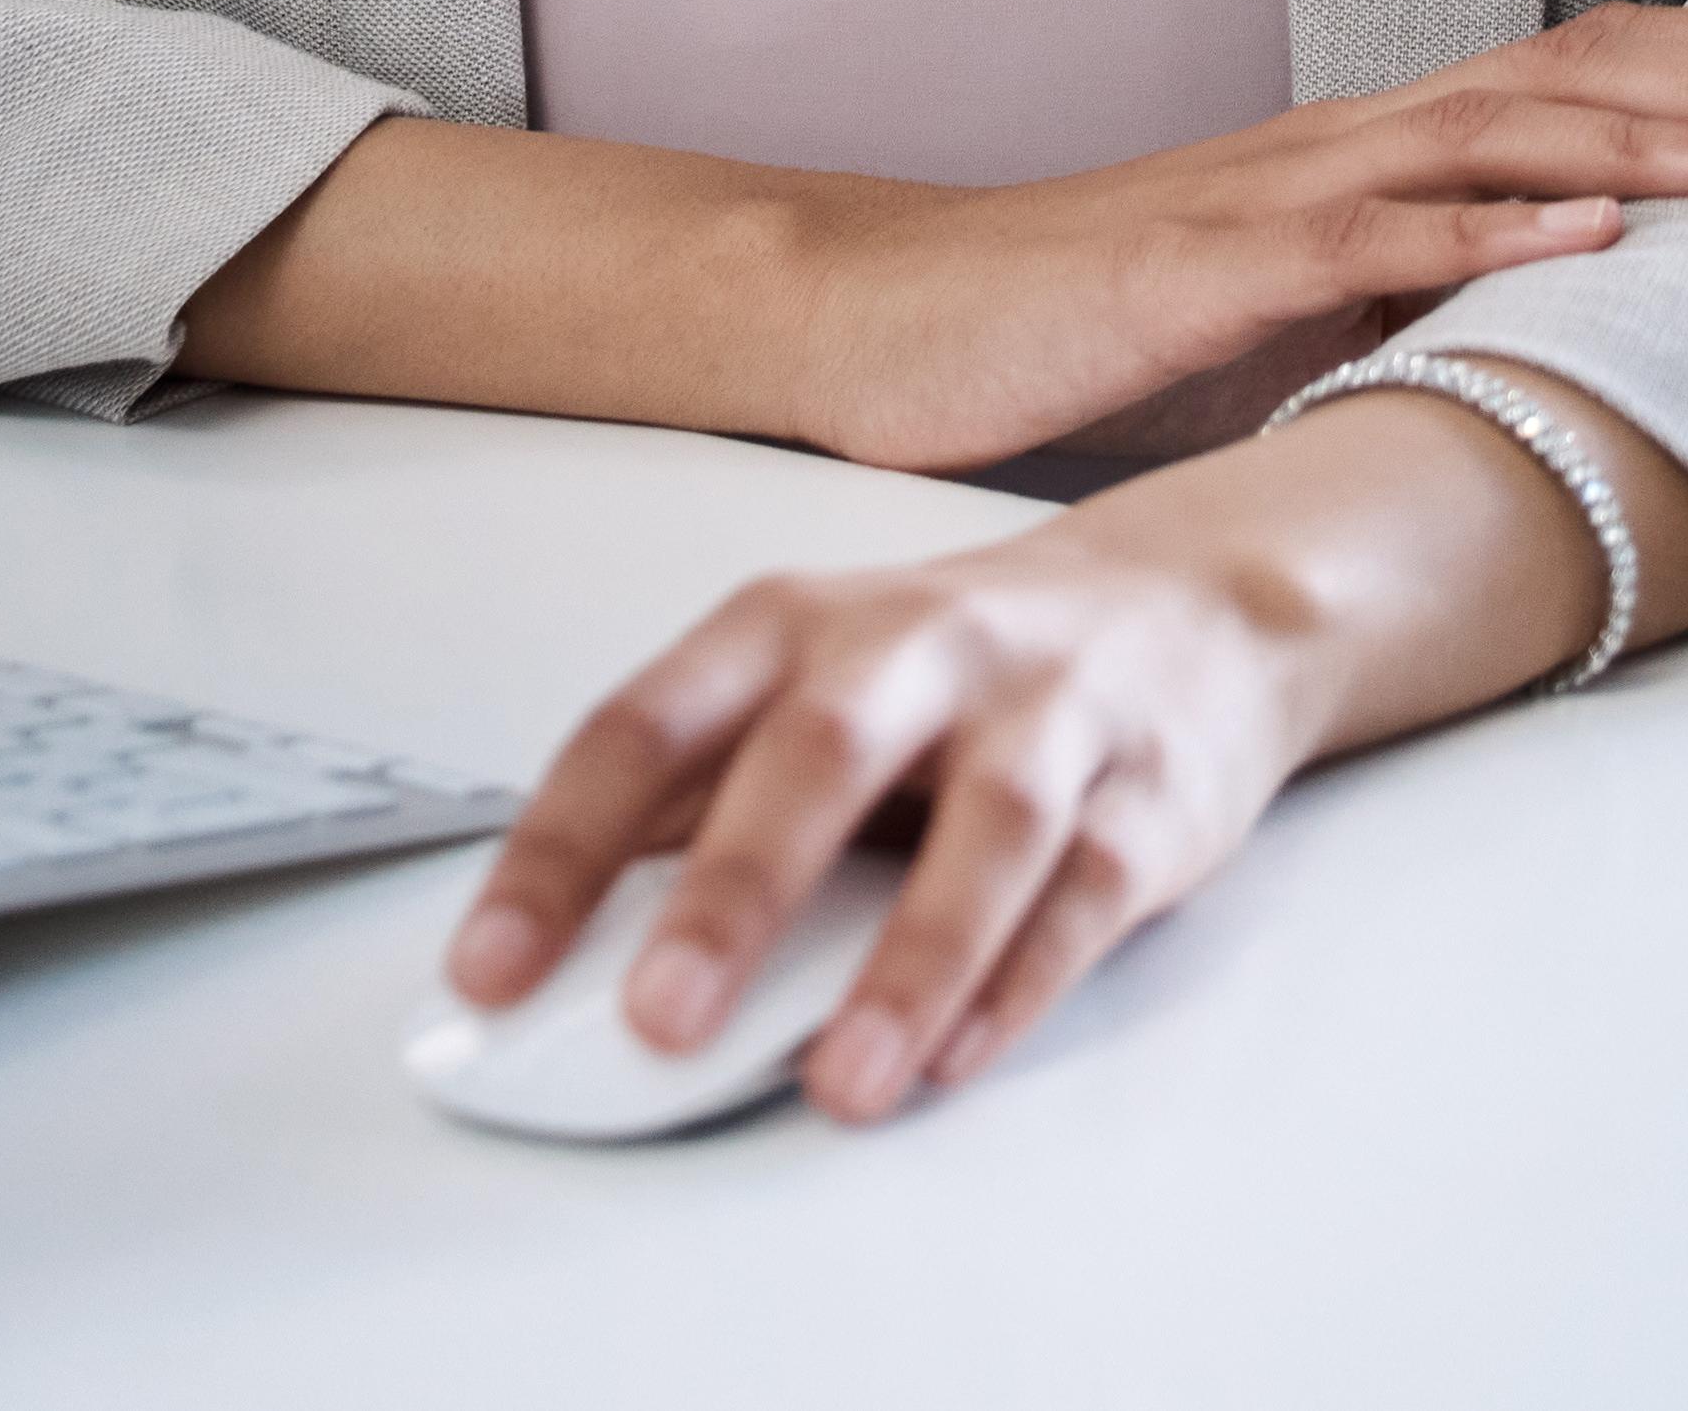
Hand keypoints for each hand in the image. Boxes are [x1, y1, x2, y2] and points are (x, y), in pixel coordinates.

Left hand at [442, 377, 1687, 1123]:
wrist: (1194, 605)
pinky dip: (1022, 980)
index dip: (560, 849)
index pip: (649, 724)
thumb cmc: (961, 668)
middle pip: (817, 756)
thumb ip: (697, 797)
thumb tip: (560, 936)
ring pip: (984, 829)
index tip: (493, 969)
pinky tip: (959, 1055)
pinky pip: (1089, 890)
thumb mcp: (811, 687)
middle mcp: (919, 648)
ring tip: (841, 1084)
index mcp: (795, 626)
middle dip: (734, 893)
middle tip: (660, 1020)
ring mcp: (1046, 714)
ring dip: (906, 963)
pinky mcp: (1151, 792)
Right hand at [762, 1, 1687, 474]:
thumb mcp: (1289, 316)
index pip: (1588, 78)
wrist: (890, 321)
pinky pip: (1368, 247)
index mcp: (1376, 154)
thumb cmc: (1086, 330)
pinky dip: (1489, 237)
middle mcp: (1351, 144)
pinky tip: (1594, 242)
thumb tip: (1558, 345)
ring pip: (1504, 143)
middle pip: (1584, 82)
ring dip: (1664, 151)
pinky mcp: (1212, 270)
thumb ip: (1415, 309)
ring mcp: (1282, 196)